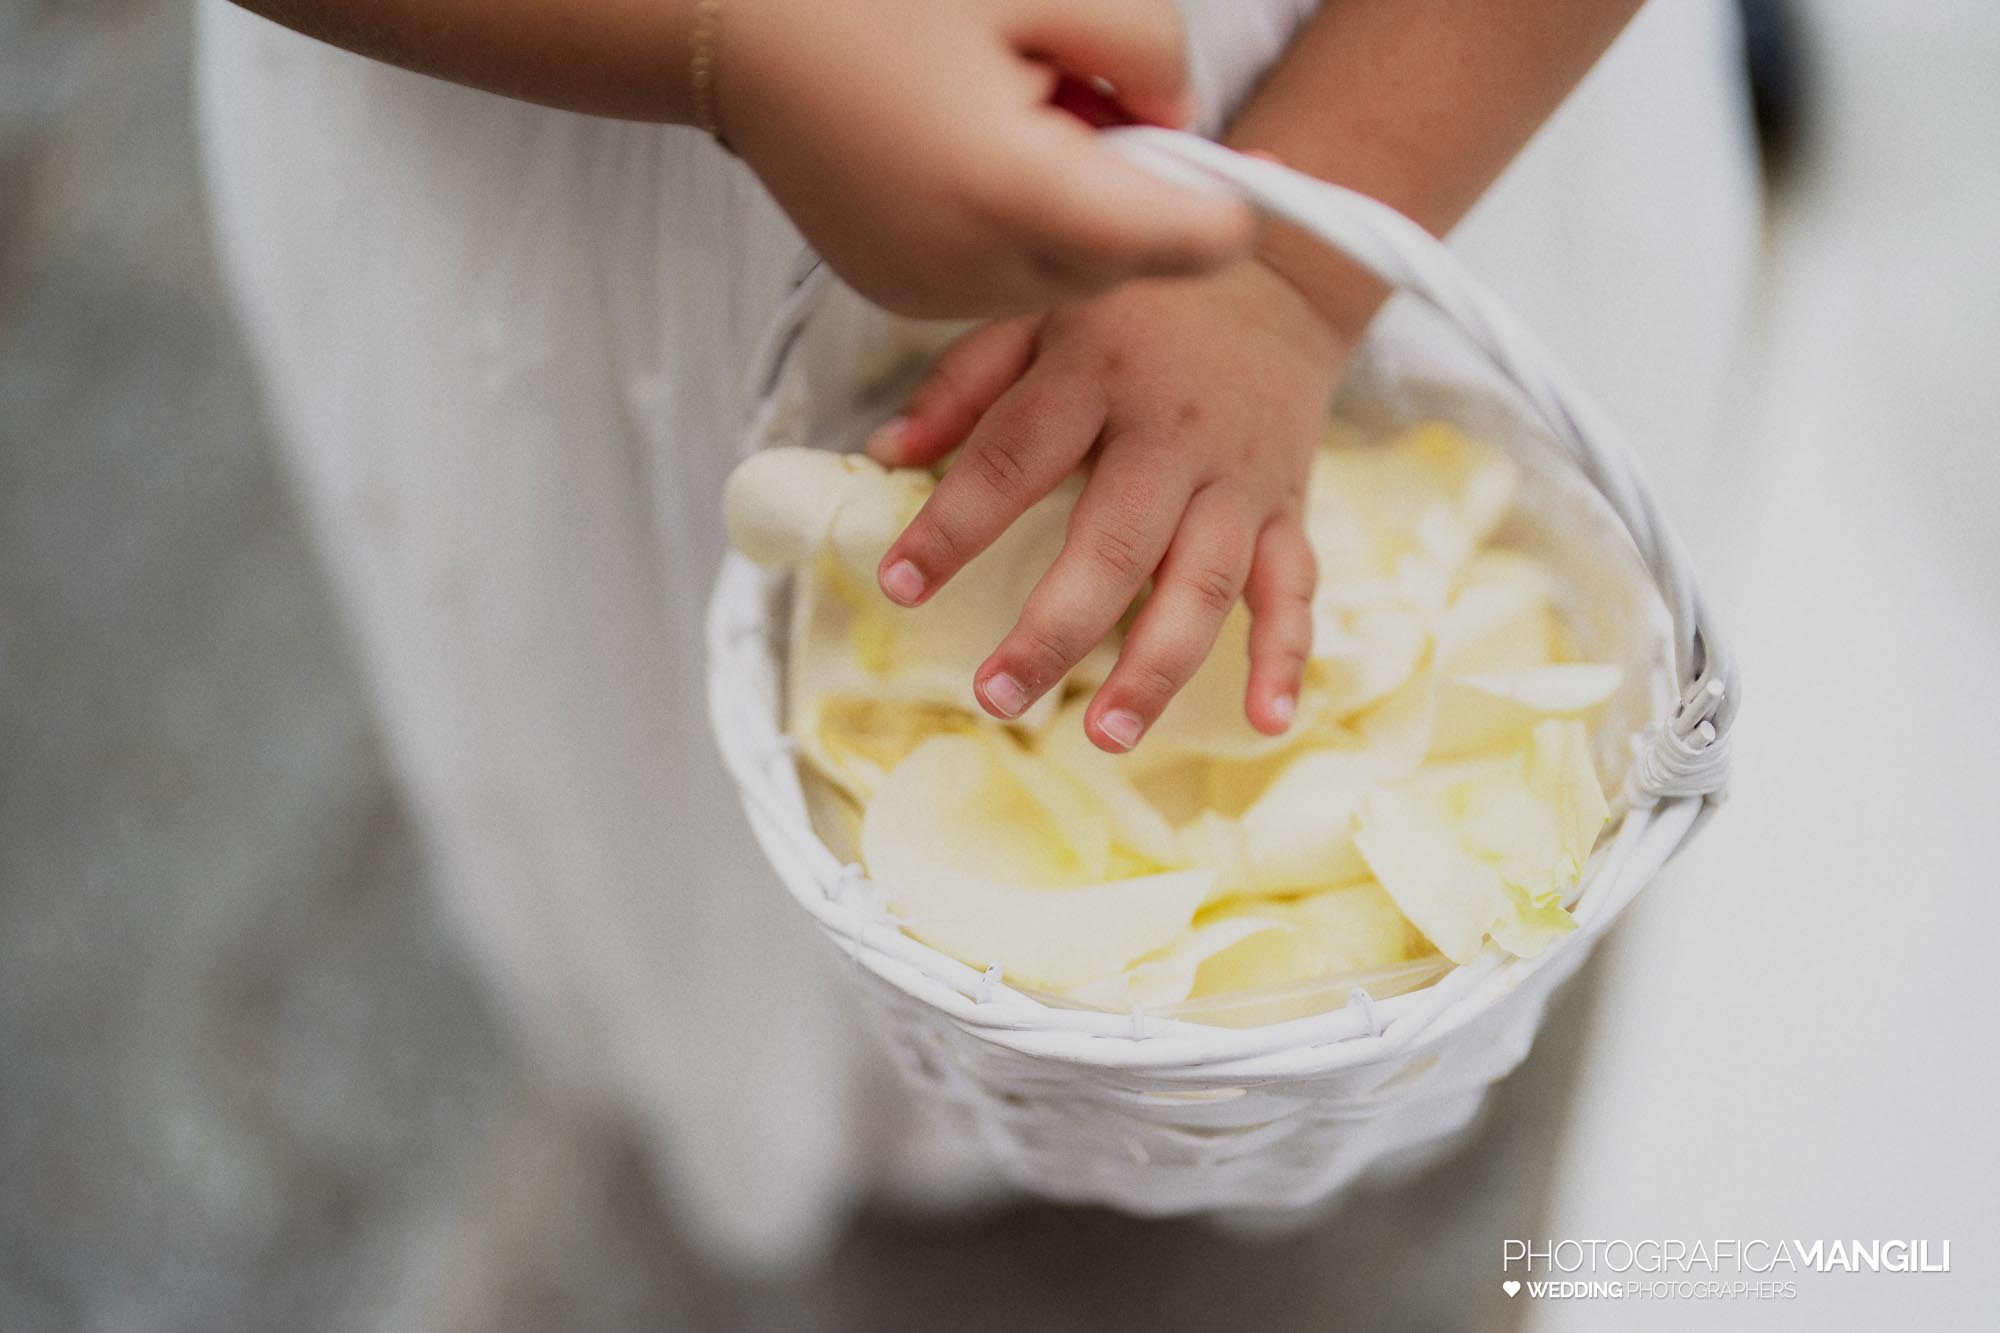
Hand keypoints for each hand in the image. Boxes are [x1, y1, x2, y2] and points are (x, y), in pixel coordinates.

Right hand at [721, 0, 1254, 317]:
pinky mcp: (905, 300)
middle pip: (1132, 266)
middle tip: (1093, 99)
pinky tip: (970, 154)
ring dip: (1080, 214)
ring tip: (1015, 118)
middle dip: (1141, 196)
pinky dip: (1021, 230)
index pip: (1190, 244)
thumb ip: (1148, 51)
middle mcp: (978, 272)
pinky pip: (1009, 280)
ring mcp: (934, 297)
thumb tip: (1182, 127)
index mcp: (1018, 193)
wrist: (733, 33)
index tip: (1252, 167)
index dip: (1231, 204)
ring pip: (1074, 279)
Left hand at [869, 258, 1350, 751]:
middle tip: (997, 697)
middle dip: (1056, 629)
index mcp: (1095, 377)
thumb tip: (885, 453)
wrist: (1281, 267)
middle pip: (1114, 544)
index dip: (954, 525)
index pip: (1014, 457)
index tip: (897, 584)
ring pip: (1203, 583)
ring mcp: (1235, 479)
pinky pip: (1294, 586)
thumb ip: (964, 383)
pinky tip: (1266, 720)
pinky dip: (1286, 655)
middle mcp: (1170, 435)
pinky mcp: (1287, 506)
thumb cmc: (1138, 300)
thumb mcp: (1042, 310)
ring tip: (1105, 734)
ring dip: (1157, 666)